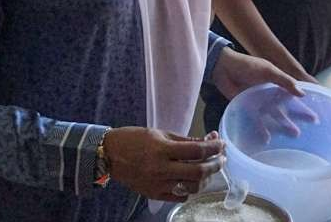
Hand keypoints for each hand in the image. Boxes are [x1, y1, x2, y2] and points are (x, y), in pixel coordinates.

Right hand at [104, 127, 224, 201]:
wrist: (109, 155)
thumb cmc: (133, 139)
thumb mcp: (159, 133)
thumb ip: (184, 140)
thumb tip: (207, 142)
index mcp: (162, 150)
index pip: (197, 151)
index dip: (214, 147)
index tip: (221, 143)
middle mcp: (161, 169)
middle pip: (198, 172)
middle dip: (215, 164)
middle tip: (222, 158)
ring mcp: (158, 184)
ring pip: (192, 187)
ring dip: (205, 178)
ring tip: (209, 169)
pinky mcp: (154, 194)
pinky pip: (180, 196)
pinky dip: (190, 189)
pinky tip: (192, 180)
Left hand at [212, 48, 318, 140]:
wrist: (224, 68)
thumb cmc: (248, 66)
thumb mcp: (269, 71)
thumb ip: (285, 82)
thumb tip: (303, 94)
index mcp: (278, 84)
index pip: (295, 97)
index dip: (305, 106)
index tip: (316, 117)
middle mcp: (271, 95)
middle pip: (288, 109)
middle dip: (297, 119)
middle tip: (308, 129)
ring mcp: (260, 103)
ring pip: (275, 117)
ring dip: (283, 126)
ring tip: (294, 134)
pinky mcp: (248, 108)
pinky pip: (258, 122)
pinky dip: (262, 130)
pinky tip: (267, 139)